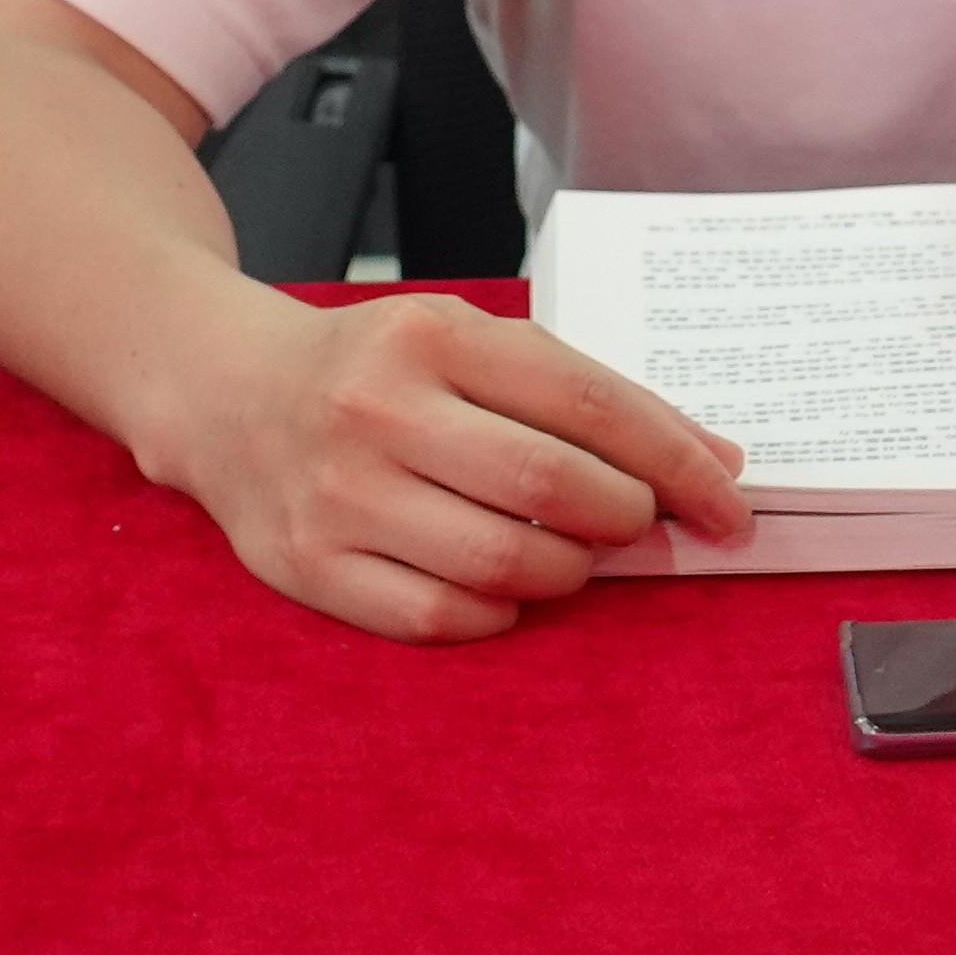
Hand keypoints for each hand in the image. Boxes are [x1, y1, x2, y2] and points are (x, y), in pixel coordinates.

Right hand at [139, 291, 752, 644]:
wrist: (228, 393)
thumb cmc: (377, 368)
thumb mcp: (473, 343)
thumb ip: (588, 396)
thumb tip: (715, 461)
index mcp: (433, 336)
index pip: (590, 404)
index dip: (678, 462)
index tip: (727, 503)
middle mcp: (378, 410)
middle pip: (554, 488)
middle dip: (625, 519)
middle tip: (633, 524)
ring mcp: (338, 494)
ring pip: (504, 563)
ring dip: (568, 571)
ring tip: (568, 552)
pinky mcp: (308, 566)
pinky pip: (439, 618)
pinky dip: (496, 612)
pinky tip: (500, 584)